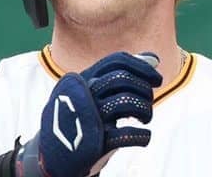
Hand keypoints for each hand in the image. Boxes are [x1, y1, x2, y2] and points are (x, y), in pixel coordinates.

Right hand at [15, 52, 162, 176]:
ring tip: (146, 117)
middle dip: (144, 89)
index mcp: (83, 77)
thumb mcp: (94, 91)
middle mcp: (84, 93)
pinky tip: (144, 136)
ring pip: (127, 102)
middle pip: (123, 79)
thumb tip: (154, 59)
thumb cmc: (83, 116)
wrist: (54, 154)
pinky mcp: (95, 141)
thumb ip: (122, 73)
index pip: (117, 60)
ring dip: (145, 109)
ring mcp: (88, 116)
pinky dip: (142, 135)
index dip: (142, 67)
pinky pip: (127, 134)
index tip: (156, 79)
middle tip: (148, 101)